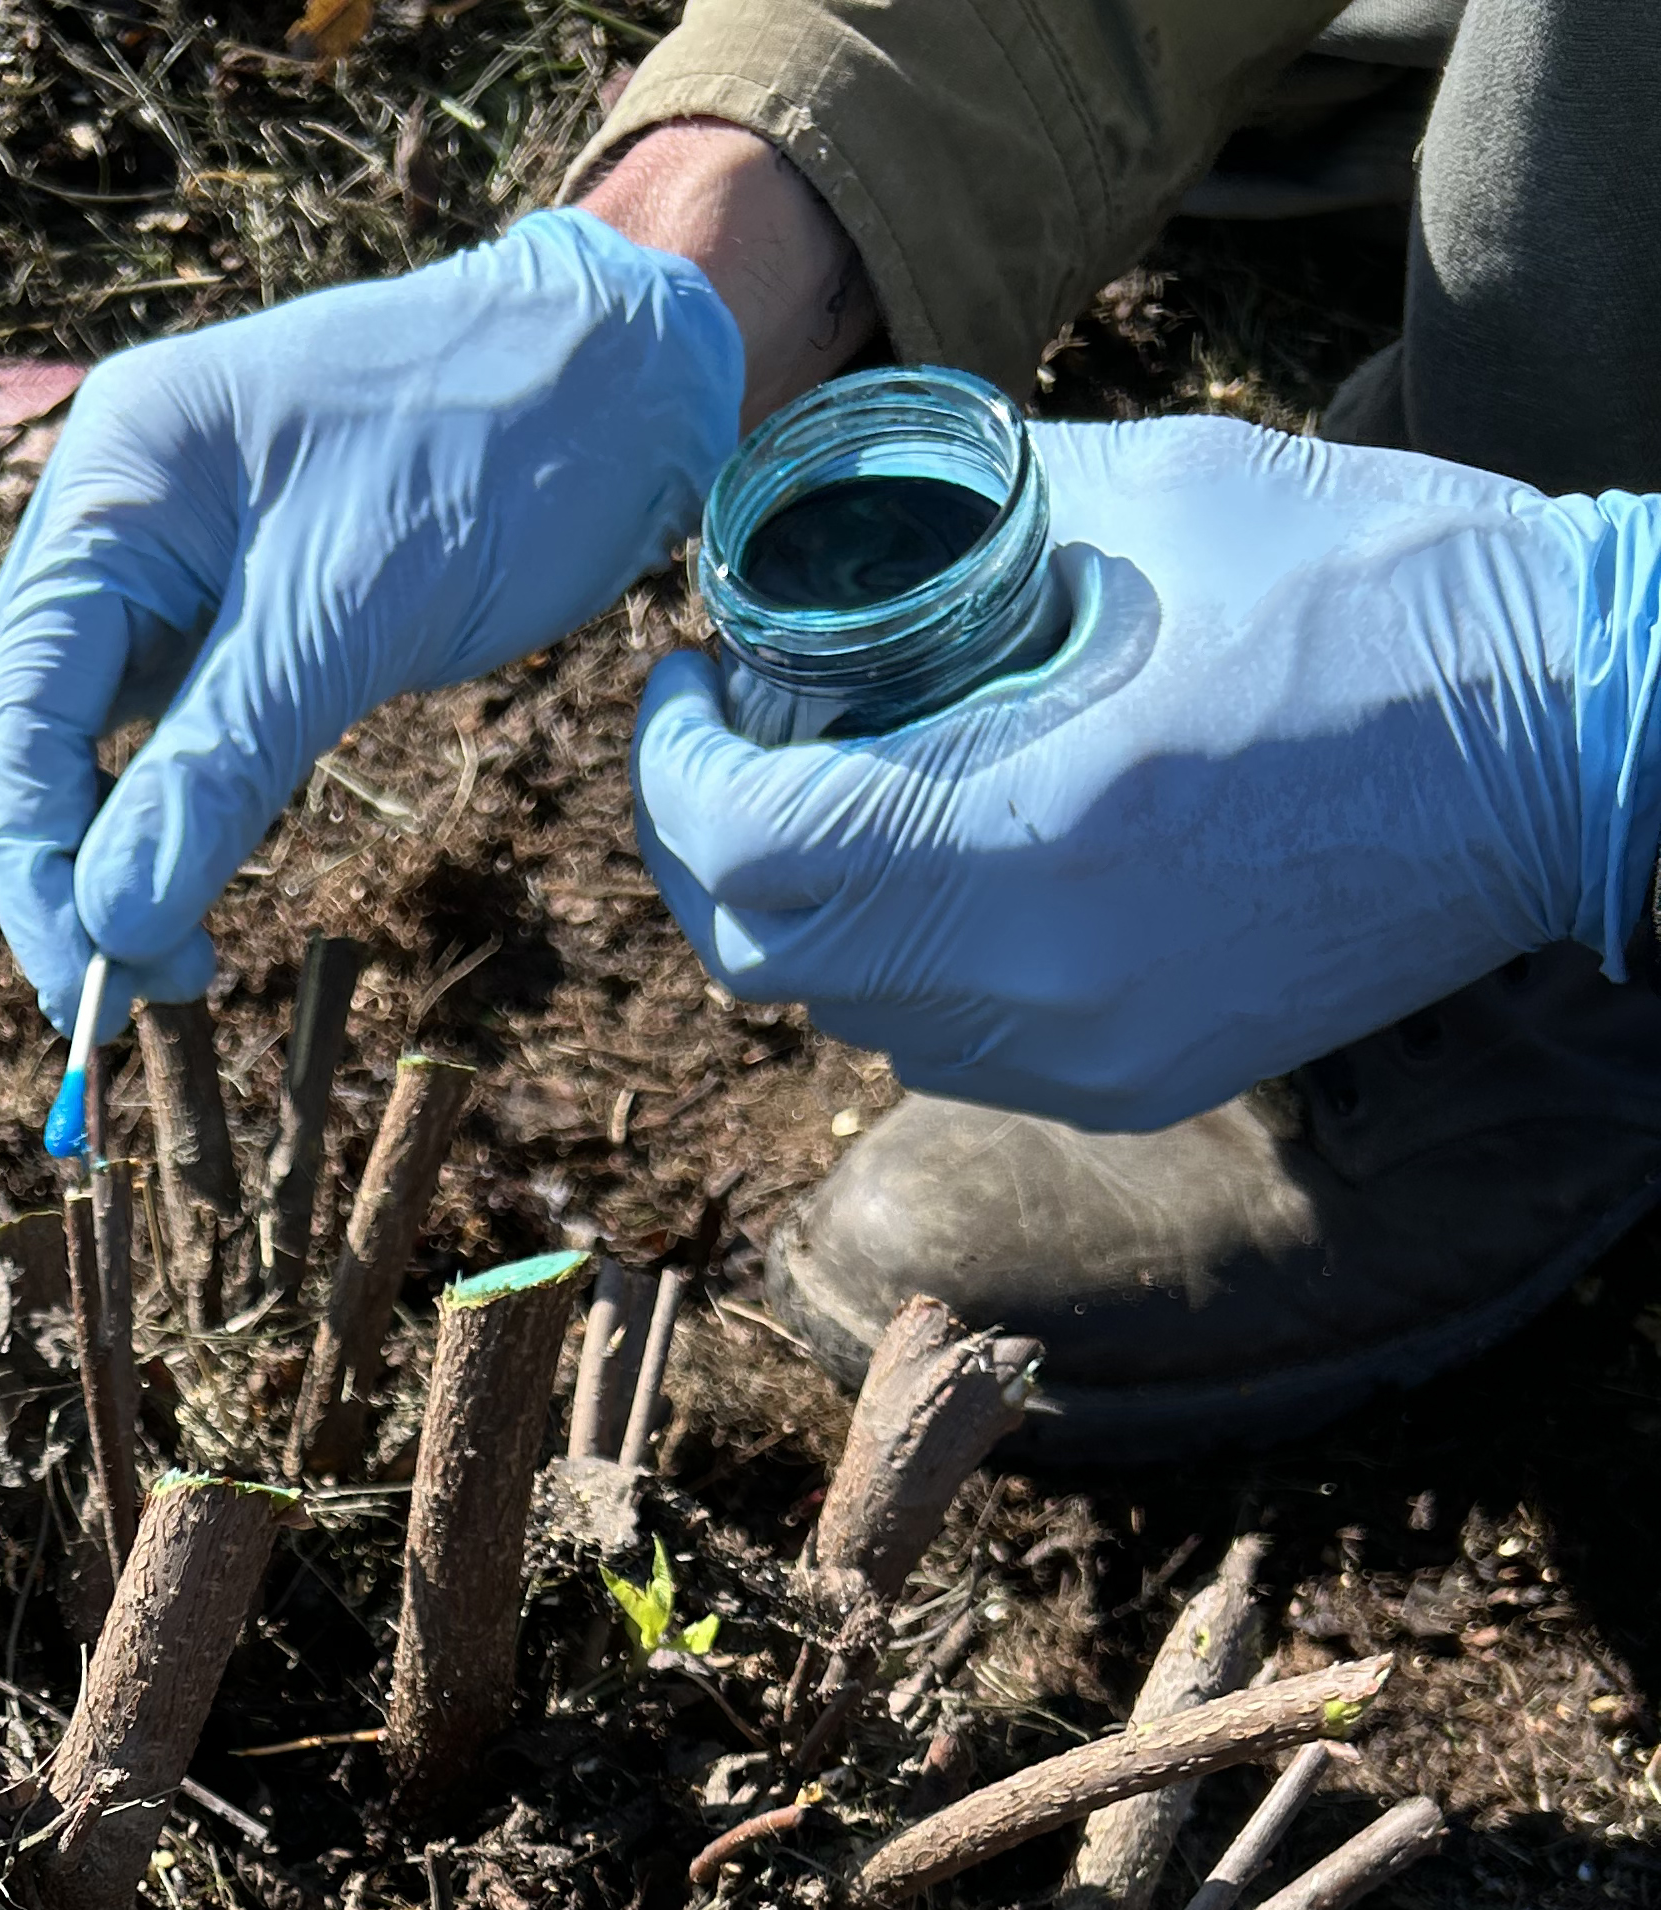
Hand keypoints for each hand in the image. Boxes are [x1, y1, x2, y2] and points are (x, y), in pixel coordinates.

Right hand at [0, 209, 742, 1035]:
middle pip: (8, 735)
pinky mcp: (216, 606)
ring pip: (63, 745)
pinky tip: (194, 884)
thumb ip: (219, 769)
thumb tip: (112, 923)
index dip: (35, 864)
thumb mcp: (353, 618)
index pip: (8, 711)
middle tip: (132, 995)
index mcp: (113, 484)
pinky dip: (155, 820)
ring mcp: (155, 561)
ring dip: (96, 861)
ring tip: (171, 961)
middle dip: (51, 873)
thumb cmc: (497, 452)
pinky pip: (145, 734)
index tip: (103, 983)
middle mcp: (105, 515)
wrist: (617, 373)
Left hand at [632, 413, 1660, 1132]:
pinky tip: (953, 871)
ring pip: (855, 1015)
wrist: (1566, 740)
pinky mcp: (1135, 1087)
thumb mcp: (1159, 495)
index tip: (681, 686)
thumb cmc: (1378, 586)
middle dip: (710, 847)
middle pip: (766, 957)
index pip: (743, 849)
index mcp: (1020, 834)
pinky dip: (915, 967)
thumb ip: (973, 513)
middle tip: (727, 743)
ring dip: (815, 913)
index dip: (669, 769)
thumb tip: (832, 507)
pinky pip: (957, 1049)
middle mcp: (1033, 980)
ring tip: (842, 796)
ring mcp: (1084, 1055)